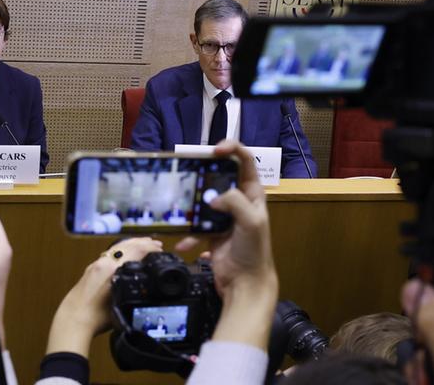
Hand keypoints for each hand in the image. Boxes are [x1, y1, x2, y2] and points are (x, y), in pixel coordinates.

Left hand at [46, 238, 162, 357]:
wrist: (72, 320)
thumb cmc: (95, 317)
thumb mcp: (121, 304)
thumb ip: (132, 289)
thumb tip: (145, 285)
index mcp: (111, 268)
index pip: (136, 250)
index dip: (150, 247)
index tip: (160, 249)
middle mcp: (103, 262)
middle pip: (126, 245)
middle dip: (143, 243)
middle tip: (156, 244)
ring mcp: (95, 265)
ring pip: (117, 248)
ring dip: (132, 245)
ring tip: (143, 245)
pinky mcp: (90, 270)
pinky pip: (109, 254)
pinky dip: (121, 251)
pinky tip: (125, 256)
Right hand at [175, 140, 276, 347]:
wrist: (245, 283)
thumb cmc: (254, 251)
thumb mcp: (251, 222)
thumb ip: (235, 202)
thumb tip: (213, 197)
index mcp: (252, 193)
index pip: (245, 161)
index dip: (232, 149)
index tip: (214, 150)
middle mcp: (238, 201)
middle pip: (218, 177)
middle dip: (203, 174)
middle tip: (189, 172)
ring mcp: (223, 216)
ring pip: (203, 200)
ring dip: (191, 204)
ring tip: (179, 206)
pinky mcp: (211, 232)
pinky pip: (195, 225)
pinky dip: (188, 234)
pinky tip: (183, 244)